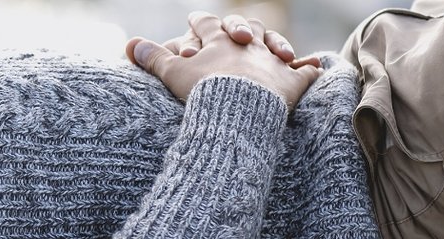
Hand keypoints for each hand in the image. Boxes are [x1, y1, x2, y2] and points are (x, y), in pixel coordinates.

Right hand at [128, 12, 322, 108]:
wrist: (238, 110)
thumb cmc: (203, 91)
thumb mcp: (172, 73)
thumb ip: (153, 58)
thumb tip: (130, 44)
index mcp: (219, 41)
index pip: (207, 24)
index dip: (200, 21)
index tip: (195, 19)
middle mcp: (248, 46)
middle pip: (247, 26)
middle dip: (242, 26)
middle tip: (240, 32)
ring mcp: (272, 61)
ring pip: (275, 44)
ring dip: (276, 44)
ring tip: (278, 50)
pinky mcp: (292, 81)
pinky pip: (304, 73)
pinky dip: (308, 70)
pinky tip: (312, 67)